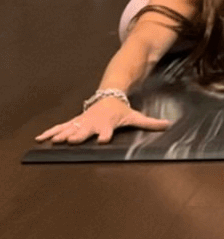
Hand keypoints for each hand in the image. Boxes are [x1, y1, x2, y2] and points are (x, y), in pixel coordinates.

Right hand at [34, 97, 171, 144]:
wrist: (109, 97)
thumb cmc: (121, 111)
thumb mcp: (135, 116)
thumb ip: (150, 123)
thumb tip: (168, 125)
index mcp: (107, 123)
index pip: (107, 130)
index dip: (105, 135)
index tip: (102, 140)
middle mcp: (93, 123)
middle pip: (85, 130)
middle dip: (79, 135)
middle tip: (72, 141)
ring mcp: (82, 122)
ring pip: (70, 128)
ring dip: (61, 134)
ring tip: (53, 141)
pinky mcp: (74, 122)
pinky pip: (61, 127)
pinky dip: (50, 132)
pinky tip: (40, 138)